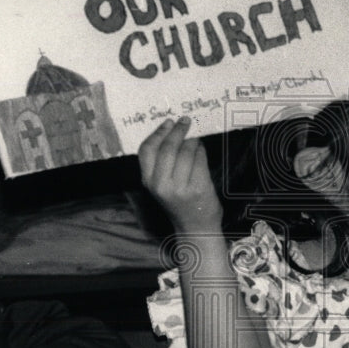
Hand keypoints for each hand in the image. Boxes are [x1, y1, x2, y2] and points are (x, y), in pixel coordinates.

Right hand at [138, 117, 222, 232]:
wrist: (195, 226)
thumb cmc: (179, 201)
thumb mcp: (161, 184)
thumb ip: (161, 162)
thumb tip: (173, 130)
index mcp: (148, 181)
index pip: (147, 150)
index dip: (158, 132)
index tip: (168, 121)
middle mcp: (161, 184)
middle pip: (168, 148)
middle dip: (178, 131)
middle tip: (186, 121)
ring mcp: (179, 187)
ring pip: (186, 151)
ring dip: (192, 140)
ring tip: (195, 138)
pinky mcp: (197, 188)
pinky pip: (200, 159)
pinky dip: (201, 151)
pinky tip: (201, 149)